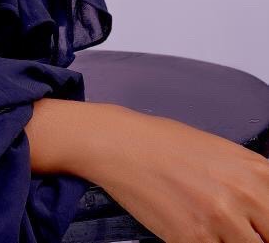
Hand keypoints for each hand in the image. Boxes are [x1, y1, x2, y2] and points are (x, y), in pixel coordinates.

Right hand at [85, 105, 268, 242]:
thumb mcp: (224, 153)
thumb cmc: (166, 144)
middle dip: (257, 237)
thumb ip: (255, 183)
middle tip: (238, 231)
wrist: (121, 143)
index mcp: (258, 172)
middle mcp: (244, 195)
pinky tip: (195, 231)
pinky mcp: (192, 239)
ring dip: (231, 242)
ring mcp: (220, 220)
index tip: (261, 228)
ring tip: (214, 230)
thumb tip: (265, 208)